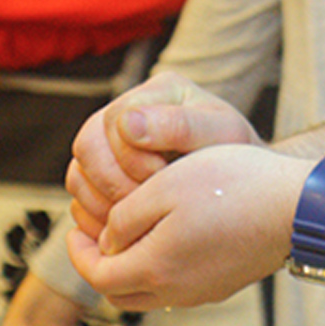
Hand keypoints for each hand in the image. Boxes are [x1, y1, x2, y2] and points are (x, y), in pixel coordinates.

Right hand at [68, 70, 258, 237]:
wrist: (246, 188)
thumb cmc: (239, 158)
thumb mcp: (222, 136)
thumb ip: (181, 126)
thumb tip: (127, 124)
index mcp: (157, 93)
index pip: (114, 121)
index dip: (131, 157)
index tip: (162, 180)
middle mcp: (127, 113)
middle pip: (87, 145)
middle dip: (113, 182)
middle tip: (144, 204)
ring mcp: (111, 146)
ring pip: (78, 174)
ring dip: (102, 203)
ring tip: (138, 221)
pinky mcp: (106, 177)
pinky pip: (81, 198)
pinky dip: (96, 218)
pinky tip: (126, 232)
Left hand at [68, 141, 305, 308]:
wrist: (299, 208)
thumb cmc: (233, 186)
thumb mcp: (165, 186)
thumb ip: (126, 217)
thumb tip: (110, 240)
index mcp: (156, 267)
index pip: (98, 276)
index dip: (79, 254)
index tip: (76, 229)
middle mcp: (177, 291)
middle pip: (120, 294)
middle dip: (101, 267)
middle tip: (98, 236)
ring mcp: (203, 292)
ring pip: (149, 294)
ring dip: (131, 269)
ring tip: (133, 234)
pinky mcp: (224, 285)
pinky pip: (178, 288)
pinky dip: (161, 270)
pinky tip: (171, 237)